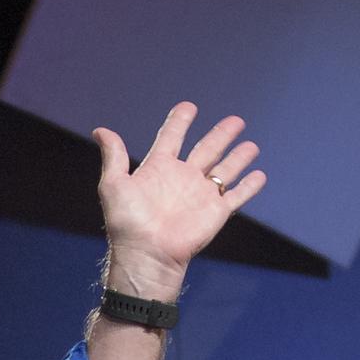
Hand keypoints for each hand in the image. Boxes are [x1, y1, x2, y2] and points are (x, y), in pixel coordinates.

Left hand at [93, 102, 266, 295]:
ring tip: (251, 145)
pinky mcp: (216, 211)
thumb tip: (100, 130)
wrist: (147, 253)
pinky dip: (249, 186)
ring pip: (225, 169)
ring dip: (238, 157)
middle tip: (237, 120)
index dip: (179, 122)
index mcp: (158, 168)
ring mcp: (200, 194)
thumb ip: (114, 156)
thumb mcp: (114, 184)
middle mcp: (182, 178)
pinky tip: (259, 175)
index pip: (171, 138)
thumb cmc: (127, 222)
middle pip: (207, 149)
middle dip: (221, 135)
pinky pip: (236, 195)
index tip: (189, 106)